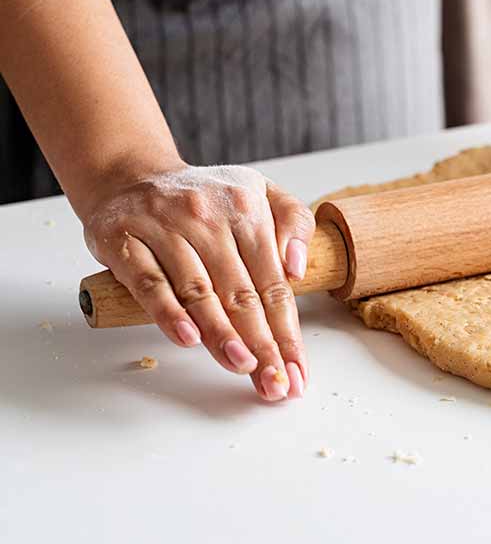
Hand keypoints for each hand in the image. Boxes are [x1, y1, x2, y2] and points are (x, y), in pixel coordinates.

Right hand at [82, 164, 315, 400]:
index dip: (287, 332)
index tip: (297, 370)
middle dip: (262, 344)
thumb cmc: (206, 197)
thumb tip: (297, 268)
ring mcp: (164, 228)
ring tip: (242, 366)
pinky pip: (150, 282)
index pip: (274, 283)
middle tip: (275, 383)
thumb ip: (293, 222)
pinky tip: (189, 338)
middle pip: (241, 294)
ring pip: (199, 292)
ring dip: (221, 334)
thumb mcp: (261, 191)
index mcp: (247, 210)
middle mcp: (208, 218)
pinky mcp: (124, 241)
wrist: (132, 174)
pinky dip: (169, 312)